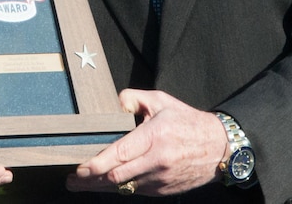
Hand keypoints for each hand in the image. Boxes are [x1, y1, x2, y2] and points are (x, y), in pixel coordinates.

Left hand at [67, 89, 224, 196]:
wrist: (220, 148)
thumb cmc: (187, 122)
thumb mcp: (161, 101)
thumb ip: (133, 99)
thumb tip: (113, 104)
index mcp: (155, 136)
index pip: (120, 154)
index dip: (96, 164)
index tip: (79, 167)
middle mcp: (158, 161)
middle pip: (117, 176)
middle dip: (91, 180)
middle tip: (72, 180)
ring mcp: (162, 179)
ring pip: (125, 188)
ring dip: (101, 188)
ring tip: (81, 185)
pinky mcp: (165, 191)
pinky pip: (137, 192)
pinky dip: (120, 189)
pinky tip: (105, 186)